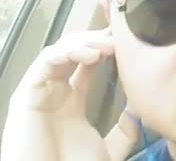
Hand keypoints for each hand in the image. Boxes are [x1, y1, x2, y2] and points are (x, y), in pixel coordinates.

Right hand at [1, 27, 139, 160]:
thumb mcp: (109, 150)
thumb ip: (125, 132)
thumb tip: (138, 112)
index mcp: (73, 100)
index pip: (89, 62)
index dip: (106, 47)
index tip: (126, 38)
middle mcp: (56, 91)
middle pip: (75, 51)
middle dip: (98, 39)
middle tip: (120, 37)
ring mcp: (41, 90)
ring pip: (62, 50)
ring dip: (87, 42)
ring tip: (109, 46)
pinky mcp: (26, 92)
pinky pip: (46, 61)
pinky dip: (69, 51)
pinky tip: (92, 54)